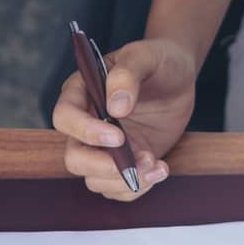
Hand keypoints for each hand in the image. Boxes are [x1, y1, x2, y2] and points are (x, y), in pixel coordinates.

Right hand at [53, 37, 197, 200]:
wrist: (178, 78)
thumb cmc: (157, 61)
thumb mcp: (145, 56)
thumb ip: (128, 75)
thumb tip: (116, 107)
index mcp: (81, 93)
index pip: (65, 118)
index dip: (86, 131)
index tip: (118, 137)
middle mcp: (86, 123)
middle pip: (74, 157)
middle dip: (102, 167)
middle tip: (136, 163)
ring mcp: (103, 147)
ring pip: (95, 179)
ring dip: (126, 181)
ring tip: (156, 164)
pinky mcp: (123, 162)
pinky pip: (119, 187)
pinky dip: (139, 186)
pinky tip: (160, 169)